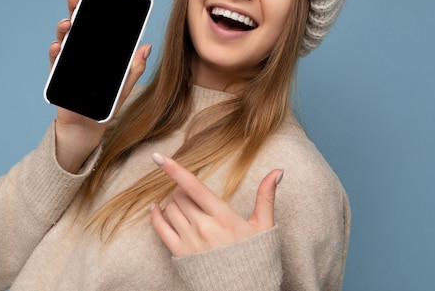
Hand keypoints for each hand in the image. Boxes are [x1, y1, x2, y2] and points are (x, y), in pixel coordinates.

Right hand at [48, 0, 151, 172]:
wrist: (90, 127)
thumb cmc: (107, 104)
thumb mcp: (125, 85)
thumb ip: (134, 67)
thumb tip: (146, 47)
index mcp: (96, 52)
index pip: (94, 27)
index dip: (94, 11)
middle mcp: (80, 54)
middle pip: (77, 28)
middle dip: (75, 11)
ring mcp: (67, 65)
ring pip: (64, 42)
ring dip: (64, 30)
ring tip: (67, 23)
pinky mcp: (58, 79)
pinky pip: (55, 65)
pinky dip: (55, 54)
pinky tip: (57, 46)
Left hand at [150, 153, 282, 256]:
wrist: (245, 290)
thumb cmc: (255, 256)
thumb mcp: (264, 225)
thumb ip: (266, 195)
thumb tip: (278, 171)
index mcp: (223, 216)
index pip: (194, 186)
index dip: (174, 169)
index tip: (158, 157)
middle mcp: (203, 227)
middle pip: (180, 195)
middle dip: (183, 190)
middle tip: (193, 196)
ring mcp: (189, 240)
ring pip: (170, 208)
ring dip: (174, 203)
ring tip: (187, 208)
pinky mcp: (179, 253)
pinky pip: (160, 228)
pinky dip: (156, 215)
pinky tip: (156, 208)